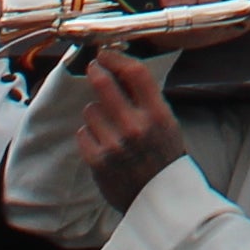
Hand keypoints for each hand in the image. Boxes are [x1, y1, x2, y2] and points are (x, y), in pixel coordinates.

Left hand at [76, 52, 188, 208]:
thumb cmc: (162, 155)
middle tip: (94, 67)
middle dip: (96, 71)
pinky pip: (82, 132)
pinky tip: (102, 140)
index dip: (117, 59)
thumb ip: (146, 98)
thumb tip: (122, 68)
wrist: (157, 196)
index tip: (107, 53)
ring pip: (90, 109)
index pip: (136, 74)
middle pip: (105, 85)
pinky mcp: (97, 161)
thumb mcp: (167, 122)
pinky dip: (89, 134)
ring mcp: (114, 144)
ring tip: (108, 123)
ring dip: (96, 111)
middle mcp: (135, 127)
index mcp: (158, 114)